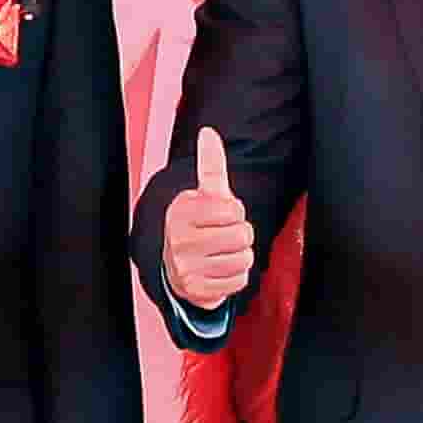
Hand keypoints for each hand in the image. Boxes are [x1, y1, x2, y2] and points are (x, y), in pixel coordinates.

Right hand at [155, 127, 257, 314]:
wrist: (179, 269)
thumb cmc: (200, 226)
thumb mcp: (204, 195)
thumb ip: (211, 165)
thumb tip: (209, 132)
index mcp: (181, 211)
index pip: (234, 209)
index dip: (235, 212)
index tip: (220, 216)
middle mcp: (178, 240)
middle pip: (242, 235)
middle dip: (241, 236)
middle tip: (224, 237)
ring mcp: (185, 268)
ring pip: (243, 259)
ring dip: (241, 257)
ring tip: (223, 254)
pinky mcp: (196, 291)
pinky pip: (238, 282)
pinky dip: (236, 278)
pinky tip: (220, 272)